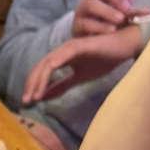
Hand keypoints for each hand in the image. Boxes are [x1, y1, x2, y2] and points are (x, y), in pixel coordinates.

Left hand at [22, 24, 141, 105]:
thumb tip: (45, 97)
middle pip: (40, 67)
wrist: (123, 46)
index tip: (28, 102)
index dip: (33, 85)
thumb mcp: (80, 77)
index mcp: (62, 58)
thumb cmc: (104, 58)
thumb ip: (63, 85)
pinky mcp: (77, 46)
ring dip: (37, 81)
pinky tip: (44, 85)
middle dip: (30, 85)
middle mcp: (62, 51)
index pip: (42, 71)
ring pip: (46, 64)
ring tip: (33, 97)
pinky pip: (59, 59)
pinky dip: (49, 72)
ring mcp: (69, 47)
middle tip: (25, 102)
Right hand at [71, 0, 149, 36]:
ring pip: (92, 4)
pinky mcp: (77, 25)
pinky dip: (100, 27)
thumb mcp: (122, 16)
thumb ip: (134, 13)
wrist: (89, 41)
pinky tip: (111, 31)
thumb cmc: (108, 24)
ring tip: (120, 20)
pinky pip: (86, 23)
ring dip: (108, 11)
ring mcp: (82, 10)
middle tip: (127, 9)